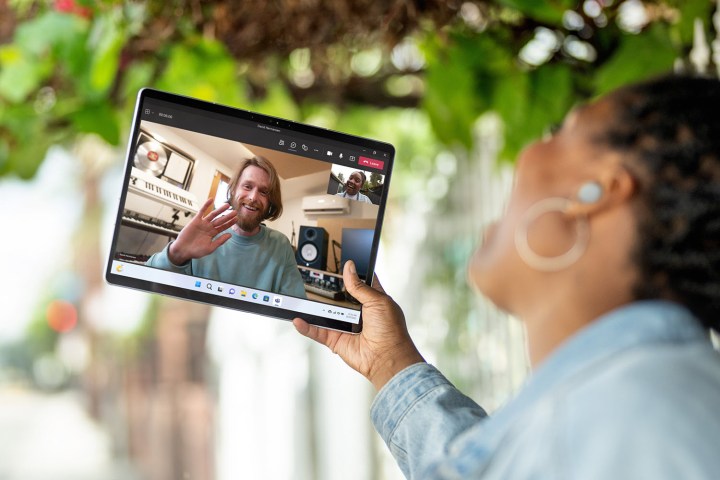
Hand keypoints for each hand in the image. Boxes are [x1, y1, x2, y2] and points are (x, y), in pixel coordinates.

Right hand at [168, 198, 237, 264]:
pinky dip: (206, 205)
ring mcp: (203, 223)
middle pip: (220, 220)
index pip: (223, 227)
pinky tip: (211, 200)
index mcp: (213, 234)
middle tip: (235, 211)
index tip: (237, 219)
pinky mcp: (195, 221)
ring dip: (220, 210)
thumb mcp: (210, 247)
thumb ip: (220, 241)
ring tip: (227, 205)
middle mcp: (209, 227)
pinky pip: (201, 211)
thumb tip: (230, 234)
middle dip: (228, 216)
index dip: (230, 223)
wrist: (183, 250)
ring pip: (213, 215)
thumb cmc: (196, 251)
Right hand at [293, 260, 424, 390]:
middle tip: (310, 277)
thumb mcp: (378, 301)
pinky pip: (318, 332)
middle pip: (336, 296)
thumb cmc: (391, 330)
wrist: (387, 358)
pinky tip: (298, 320)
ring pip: (324, 313)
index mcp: (371, 299)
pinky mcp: (336, 340)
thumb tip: (349, 268)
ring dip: (311, 308)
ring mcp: (345, 325)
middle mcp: (357, 312)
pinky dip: (307, 327)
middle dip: (325, 289)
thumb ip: (360, 286)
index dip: (349, 272)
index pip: (358, 281)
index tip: (337, 261)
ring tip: (297, 298)